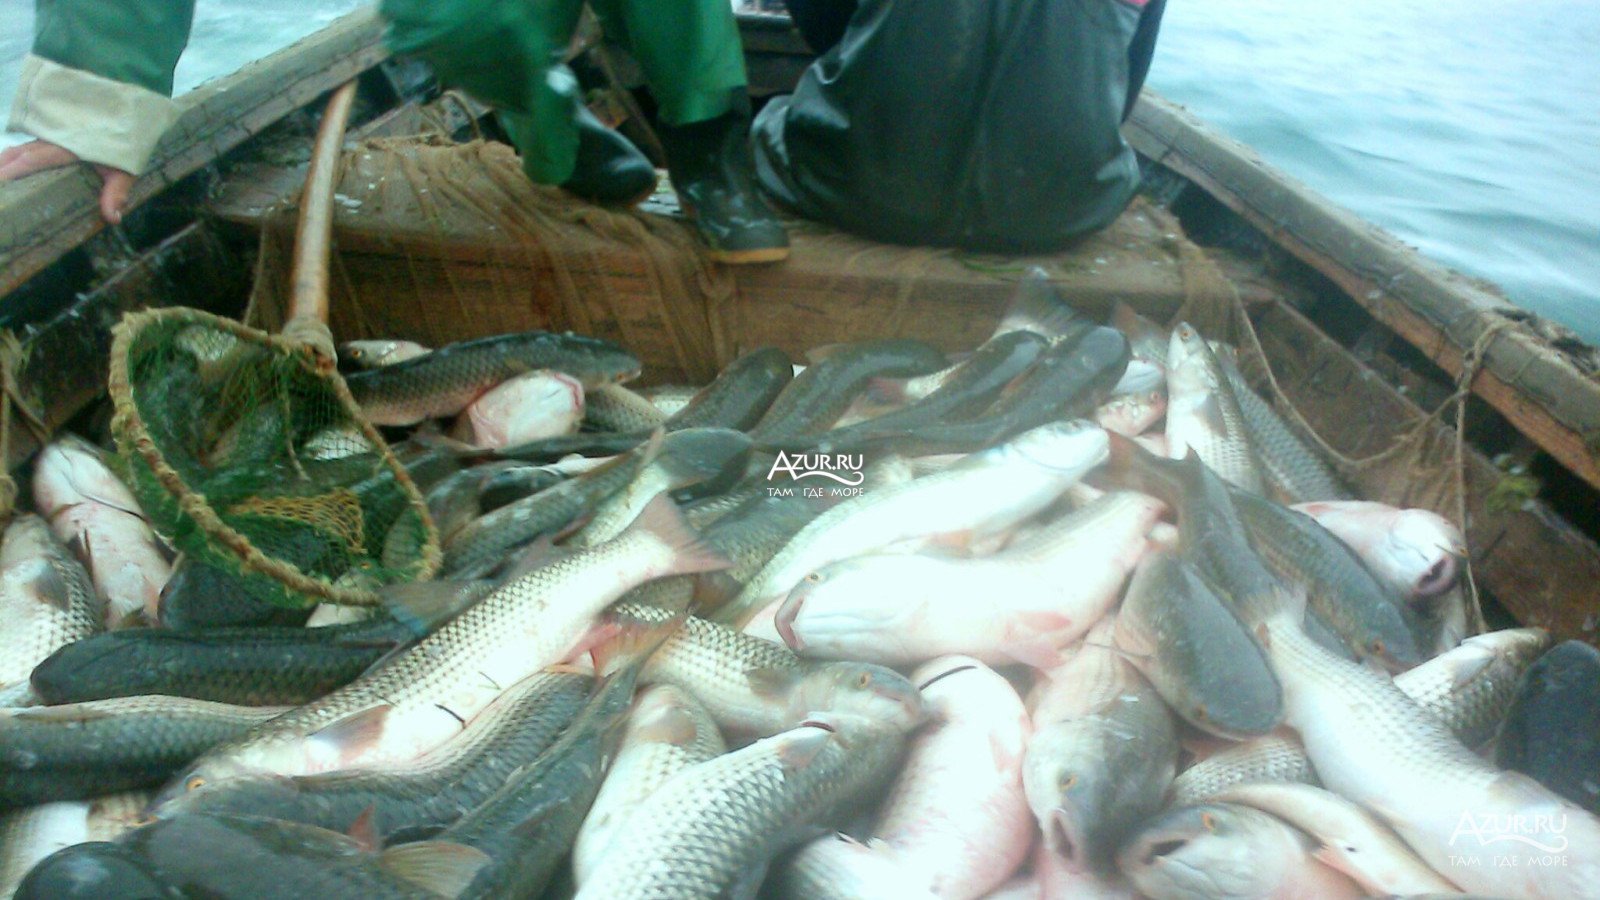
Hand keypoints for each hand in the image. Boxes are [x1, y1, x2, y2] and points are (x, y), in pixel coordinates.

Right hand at [0, 140, 135, 223]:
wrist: (126, 114)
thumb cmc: (123, 143)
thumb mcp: (124, 169)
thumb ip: (117, 191)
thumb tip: (112, 218)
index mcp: (67, 148)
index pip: (34, 159)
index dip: (14, 170)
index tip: (0, 180)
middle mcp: (51, 140)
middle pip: (17, 153)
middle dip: (0, 169)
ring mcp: (47, 136)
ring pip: (17, 148)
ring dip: (1, 162)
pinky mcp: (47, 136)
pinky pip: (23, 146)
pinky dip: (9, 157)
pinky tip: (1, 167)